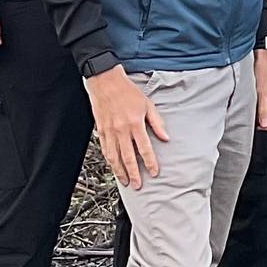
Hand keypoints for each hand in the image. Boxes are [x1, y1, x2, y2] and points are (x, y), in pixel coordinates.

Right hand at [84, 67, 168, 189]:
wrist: (105, 81)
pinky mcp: (101, 131)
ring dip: (120, 171)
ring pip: (114, 157)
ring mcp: (109, 132)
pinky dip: (109, 161)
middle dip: (134, 173)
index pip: (144, 149)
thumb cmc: (127, 91)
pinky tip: (113, 167)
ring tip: (125, 181)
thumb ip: (157, 122)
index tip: (154, 172)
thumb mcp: (147, 104)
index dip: (150, 162)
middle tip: (138, 185)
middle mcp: (121, 130)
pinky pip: (105, 150)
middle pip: (128, 158)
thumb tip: (165, 138)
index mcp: (135, 123)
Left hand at [254, 50, 266, 130]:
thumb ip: (264, 109)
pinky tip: (256, 102)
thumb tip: (265, 124)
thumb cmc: (264, 69)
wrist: (262, 55)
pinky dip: (263, 105)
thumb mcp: (261, 92)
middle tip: (255, 119)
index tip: (259, 126)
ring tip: (254, 109)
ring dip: (264, 112)